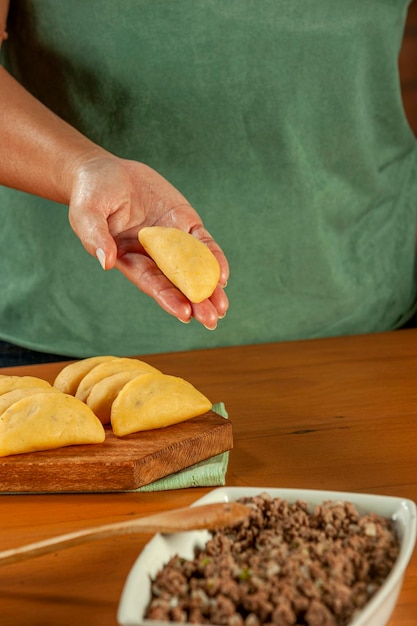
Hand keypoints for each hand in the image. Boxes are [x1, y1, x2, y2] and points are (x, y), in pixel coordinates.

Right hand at [68, 155, 228, 328]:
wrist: (104, 171)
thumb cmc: (91, 195)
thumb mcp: (86, 214)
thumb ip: (95, 237)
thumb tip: (106, 262)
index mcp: (128, 258)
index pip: (151, 283)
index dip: (168, 298)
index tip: (184, 313)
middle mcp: (152, 255)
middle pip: (177, 282)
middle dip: (195, 301)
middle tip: (212, 319)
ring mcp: (171, 239)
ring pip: (194, 267)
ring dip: (209, 288)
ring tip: (222, 307)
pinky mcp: (184, 222)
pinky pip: (203, 243)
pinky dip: (213, 258)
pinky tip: (223, 275)